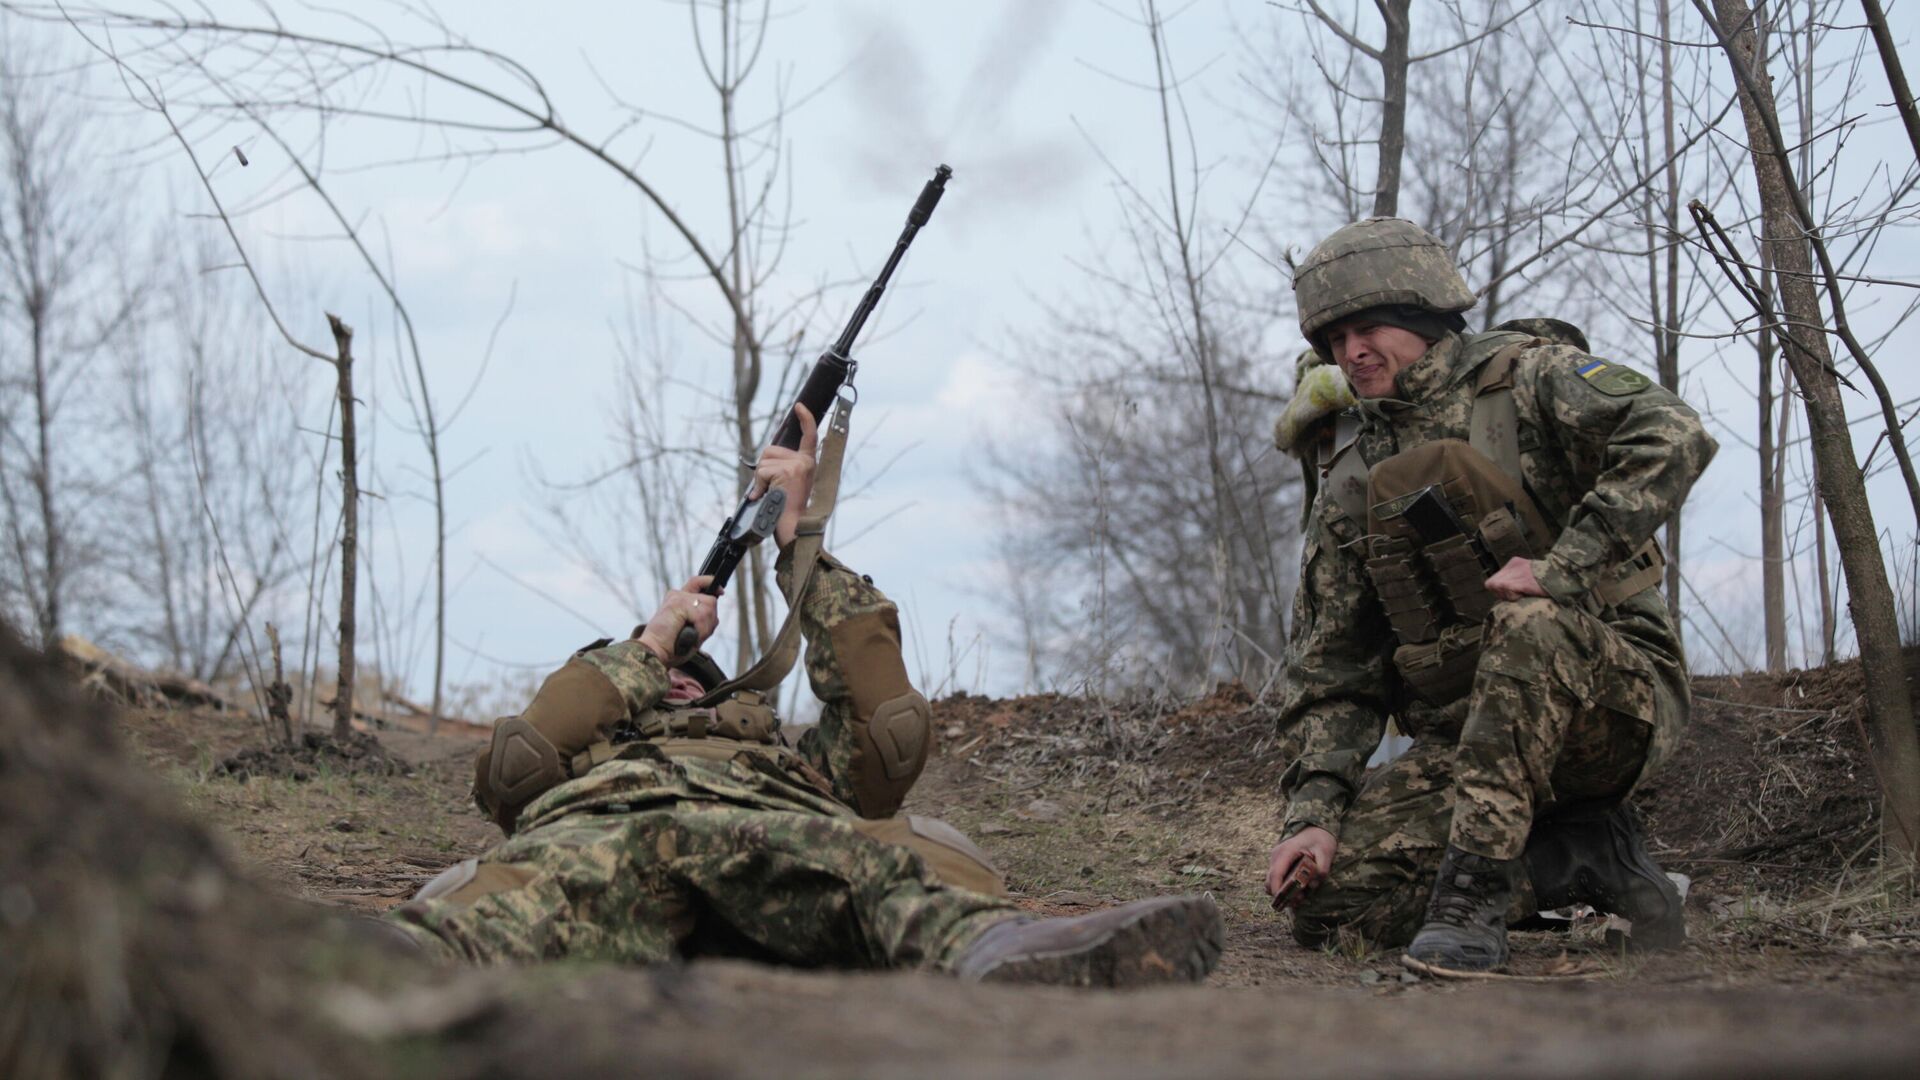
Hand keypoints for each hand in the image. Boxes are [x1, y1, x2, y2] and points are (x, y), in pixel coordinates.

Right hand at [636, 575, 720, 661]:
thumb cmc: (671, 646)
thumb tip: (715, 614)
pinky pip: (702, 615)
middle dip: (709, 621)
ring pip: (709, 608)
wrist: (654, 651)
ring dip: (705, 627)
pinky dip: (700, 629)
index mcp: (678, 600)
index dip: (709, 583)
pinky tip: (689, 635)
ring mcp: (678, 598)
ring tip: (690, 635)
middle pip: (710, 601)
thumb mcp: (690, 630)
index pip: (696, 582)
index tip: (720, 592)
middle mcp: (677, 595)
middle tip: (696, 634)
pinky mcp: (678, 603)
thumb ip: (701, 618)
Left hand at [748, 403, 818, 549]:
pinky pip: (762, 470)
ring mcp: (798, 465)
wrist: (795, 527)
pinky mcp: (788, 471)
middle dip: (764, 468)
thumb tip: (768, 455)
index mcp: (809, 464)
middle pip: (771, 450)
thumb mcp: (789, 483)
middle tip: (770, 488)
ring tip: (770, 494)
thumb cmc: (788, 509)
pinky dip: (758, 485)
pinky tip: (766, 495)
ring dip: (760, 478)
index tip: (798, 406)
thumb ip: (782, 467)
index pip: (809, 436)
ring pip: (764, 460)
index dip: (805, 419)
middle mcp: (806, 461)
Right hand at [1266, 826, 1335, 908]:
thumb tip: (1313, 885)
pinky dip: (1284, 887)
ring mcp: (1276, 860)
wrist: (1315, 828)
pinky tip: (1298, 890)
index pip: (1275, 875)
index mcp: (1285, 852)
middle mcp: (1277, 856)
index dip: (1278, 891)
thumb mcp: (1326, 852)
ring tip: (1300, 897)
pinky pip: (1278, 878)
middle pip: (1269, 882)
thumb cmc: (1320, 838)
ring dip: (1282, 892)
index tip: (1286, 901)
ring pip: (1272, 882)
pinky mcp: (1280, 863)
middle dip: (1280, 895)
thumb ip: (1322, 869)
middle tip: (1297, 902)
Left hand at [1485, 556, 1548, 601]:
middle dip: (1500, 594)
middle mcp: (1513, 565)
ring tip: (1521, 595)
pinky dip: (1512, 596)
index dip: (1500, 591)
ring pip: (1497, 586)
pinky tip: (1523, 595)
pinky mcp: (1522, 580)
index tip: (1512, 595)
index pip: (1494, 579)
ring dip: (1506, 595)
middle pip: (1491, 584)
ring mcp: (1517, 572)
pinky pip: (1507, 589)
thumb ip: (1516, 581)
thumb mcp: (1529, 576)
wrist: (1564, 577)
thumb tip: (1504, 592)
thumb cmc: (1550, 581)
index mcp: (1514, 563)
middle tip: (1515, 596)